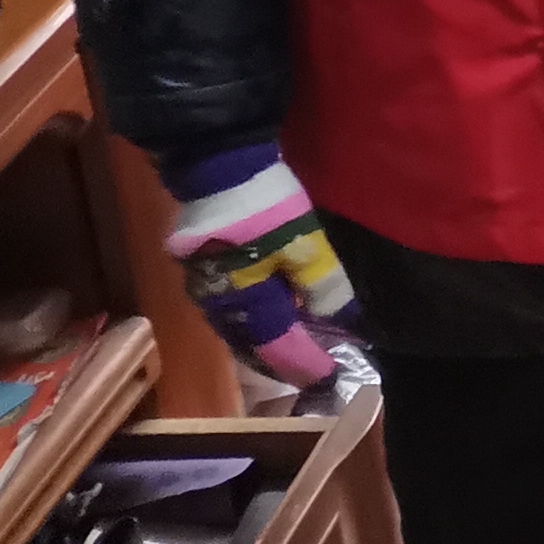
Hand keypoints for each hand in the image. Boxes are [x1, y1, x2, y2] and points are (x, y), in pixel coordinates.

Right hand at [160, 149, 366, 387]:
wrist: (216, 164)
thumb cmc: (265, 205)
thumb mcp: (305, 243)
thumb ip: (323, 285)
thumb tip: (341, 320)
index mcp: (246, 302)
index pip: (279, 347)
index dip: (305, 365)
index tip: (330, 378)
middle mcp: (218, 304)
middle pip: (252, 346)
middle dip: (281, 362)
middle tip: (310, 372)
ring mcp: (205, 287)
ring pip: (238, 329)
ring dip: (265, 344)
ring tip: (292, 351)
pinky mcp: (203, 267)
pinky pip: (231, 310)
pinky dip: (254, 322)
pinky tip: (270, 317)